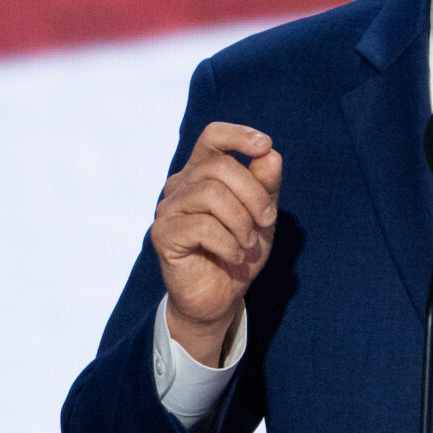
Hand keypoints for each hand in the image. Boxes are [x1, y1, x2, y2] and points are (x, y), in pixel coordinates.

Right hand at [150, 122, 282, 366]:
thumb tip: (270, 155)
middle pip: (219, 166)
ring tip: (249, 243)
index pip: (213, 136)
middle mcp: (181, 185)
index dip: (238, 134)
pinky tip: (235, 256)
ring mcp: (168, 208)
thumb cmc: (240, 251)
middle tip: (267, 220)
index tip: (264, 146)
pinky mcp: (163, 234)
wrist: (221, 297)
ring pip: (210, 193)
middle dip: (253, 193)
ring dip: (241, 221)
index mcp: (203, 172)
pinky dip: (228, 242)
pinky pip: (201, 226)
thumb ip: (266, 185)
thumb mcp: (262, 216)